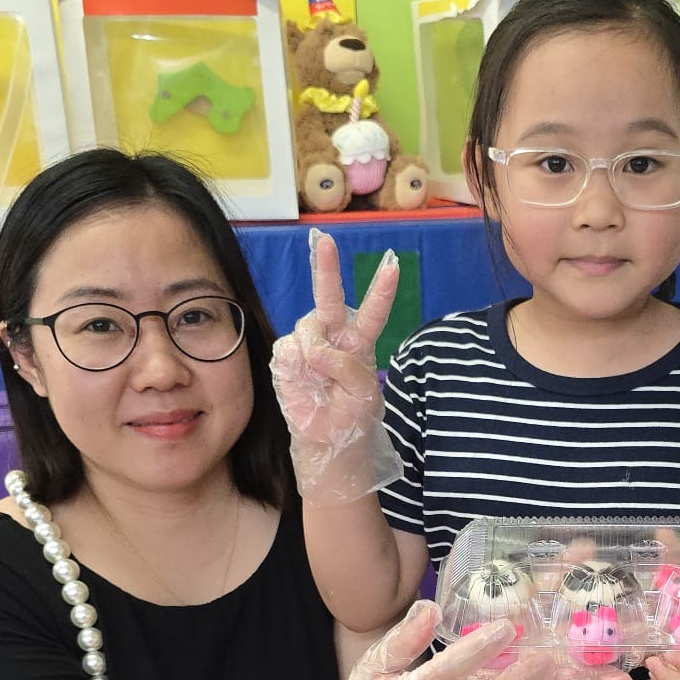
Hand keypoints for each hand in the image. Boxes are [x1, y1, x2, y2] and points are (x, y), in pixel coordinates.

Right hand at [269, 230, 403, 500]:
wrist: (326, 440)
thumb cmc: (351, 415)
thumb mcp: (363, 392)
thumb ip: (345, 364)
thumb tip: (315, 347)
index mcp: (360, 342)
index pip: (372, 312)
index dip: (381, 290)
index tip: (393, 264)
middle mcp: (333, 336)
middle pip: (330, 297)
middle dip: (326, 268)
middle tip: (324, 238)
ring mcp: (308, 344)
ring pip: (308, 326)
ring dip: (315, 349)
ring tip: (320, 375)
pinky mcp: (286, 356)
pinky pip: (289, 347)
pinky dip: (297, 362)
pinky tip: (303, 378)